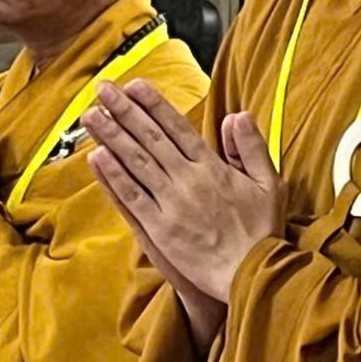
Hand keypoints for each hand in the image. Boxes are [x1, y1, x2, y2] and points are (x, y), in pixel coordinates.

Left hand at [85, 82, 280, 340]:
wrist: (251, 276)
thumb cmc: (262, 232)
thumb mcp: (270, 184)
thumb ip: (252, 147)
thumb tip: (238, 115)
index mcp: (213, 168)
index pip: (177, 128)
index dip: (154, 105)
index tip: (135, 85)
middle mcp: (188, 180)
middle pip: (150, 139)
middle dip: (124, 111)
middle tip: (103, 89)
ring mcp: (170, 204)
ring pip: (135, 163)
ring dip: (111, 136)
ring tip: (91, 115)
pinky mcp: (158, 229)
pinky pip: (131, 197)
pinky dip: (112, 176)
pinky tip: (96, 156)